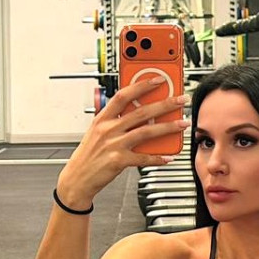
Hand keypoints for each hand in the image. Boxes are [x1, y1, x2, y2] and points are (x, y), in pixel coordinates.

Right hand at [57, 77, 188, 205]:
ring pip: (146, 132)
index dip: (142, 85)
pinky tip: (168, 156)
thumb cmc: (88, 155)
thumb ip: (116, 121)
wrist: (77, 178)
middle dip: (164, 104)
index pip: (124, 95)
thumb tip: (139, 115)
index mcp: (102, 118)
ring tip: (182, 123)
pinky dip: (158, 157)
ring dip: (168, 127)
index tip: (158, 80)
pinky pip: (144, 158)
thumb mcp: (97, 132)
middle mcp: (108, 129)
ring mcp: (114, 144)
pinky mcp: (118, 161)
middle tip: (180, 100)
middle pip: (141, 112)